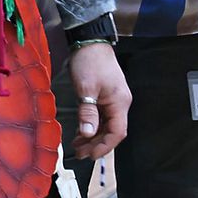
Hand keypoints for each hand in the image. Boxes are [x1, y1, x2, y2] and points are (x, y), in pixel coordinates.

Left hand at [67, 41, 129, 159]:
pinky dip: (92, 125)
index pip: (117, 132)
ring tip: (77, 146)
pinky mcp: (106, 96)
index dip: (104, 146)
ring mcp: (114, 100)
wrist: (91, 42)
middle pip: (112, 131)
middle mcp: (120, 104)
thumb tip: (87, 133)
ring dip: (93, 136)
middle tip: (79, 154)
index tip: (89, 155)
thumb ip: (88, 111)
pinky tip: (81, 132)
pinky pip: (102, 116)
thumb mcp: (86, 88)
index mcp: (120, 103)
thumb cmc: (89, 62)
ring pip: (106, 125)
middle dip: (96, 144)